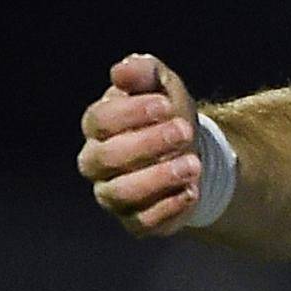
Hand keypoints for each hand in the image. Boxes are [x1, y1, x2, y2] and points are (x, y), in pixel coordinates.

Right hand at [77, 54, 203, 235]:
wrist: (192, 151)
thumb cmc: (167, 115)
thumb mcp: (161, 86)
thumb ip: (144, 73)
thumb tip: (124, 69)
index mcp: (98, 127)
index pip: (99, 121)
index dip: (132, 113)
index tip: (166, 105)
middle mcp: (97, 162)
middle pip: (107, 157)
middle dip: (148, 144)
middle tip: (184, 132)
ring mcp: (113, 194)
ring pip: (121, 193)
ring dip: (159, 178)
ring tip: (193, 164)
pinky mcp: (135, 220)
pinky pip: (142, 221)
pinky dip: (168, 207)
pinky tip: (190, 191)